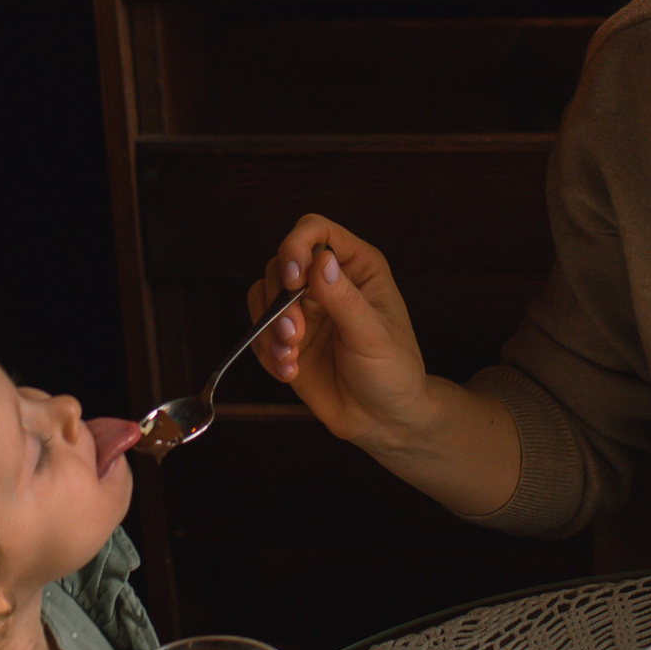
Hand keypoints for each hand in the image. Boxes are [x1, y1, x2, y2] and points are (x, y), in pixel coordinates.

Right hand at [249, 219, 440, 451]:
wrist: (382, 419)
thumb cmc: (392, 371)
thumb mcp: (372, 334)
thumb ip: (344, 298)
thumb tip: (320, 259)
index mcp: (357, 267)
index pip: (315, 230)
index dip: (296, 246)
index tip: (293, 280)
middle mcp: (326, 281)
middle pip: (280, 263)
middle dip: (280, 301)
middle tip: (295, 335)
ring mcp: (304, 309)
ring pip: (263, 295)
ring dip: (269, 328)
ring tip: (291, 357)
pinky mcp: (288, 338)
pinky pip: (258, 330)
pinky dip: (266, 351)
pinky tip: (289, 372)